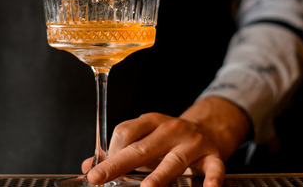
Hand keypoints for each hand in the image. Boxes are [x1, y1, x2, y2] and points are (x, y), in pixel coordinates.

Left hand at [83, 97, 250, 186]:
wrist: (209, 129)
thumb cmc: (169, 139)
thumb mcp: (145, 138)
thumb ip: (118, 152)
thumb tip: (87, 166)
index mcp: (150, 123)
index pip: (125, 132)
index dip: (111, 151)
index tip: (100, 170)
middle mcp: (170, 129)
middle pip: (141, 148)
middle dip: (119, 164)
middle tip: (100, 177)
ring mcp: (192, 143)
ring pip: (174, 160)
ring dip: (160, 175)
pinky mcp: (212, 156)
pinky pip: (214, 168)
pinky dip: (213, 179)